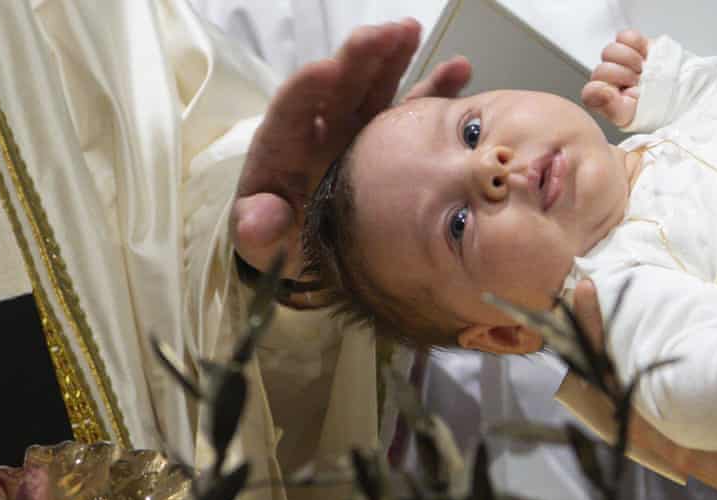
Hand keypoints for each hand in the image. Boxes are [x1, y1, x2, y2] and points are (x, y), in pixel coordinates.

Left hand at [233, 20, 470, 278]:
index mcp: (284, 146)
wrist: (305, 252)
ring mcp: (357, 130)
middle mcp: (321, 129)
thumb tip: (257, 223)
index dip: (307, 88)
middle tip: (383, 33)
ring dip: (393, 56)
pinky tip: (459, 69)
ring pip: (375, 86)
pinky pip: (413, 110)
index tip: (327, 69)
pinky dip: (435, 88)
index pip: (292, 109)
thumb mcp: (260, 240)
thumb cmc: (276, 240)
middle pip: (338, 85)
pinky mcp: (388, 141)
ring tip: (412, 31)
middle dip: (360, 57)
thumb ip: (257, 230)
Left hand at [581, 30, 648, 127]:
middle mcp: (607, 78)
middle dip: (625, 77)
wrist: (678, 93)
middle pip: (602, 70)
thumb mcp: (633, 116)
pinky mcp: (632, 44)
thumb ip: (611, 109)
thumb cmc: (654, 108)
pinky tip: (646, 56)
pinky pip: (625, 36)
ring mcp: (618, 60)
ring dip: (631, 61)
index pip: (590, 91)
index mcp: (602, 98)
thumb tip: (600, 91)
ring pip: (611, 51)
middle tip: (639, 83)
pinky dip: (637, 45)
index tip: (626, 94)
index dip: (606, 90)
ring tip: (643, 70)